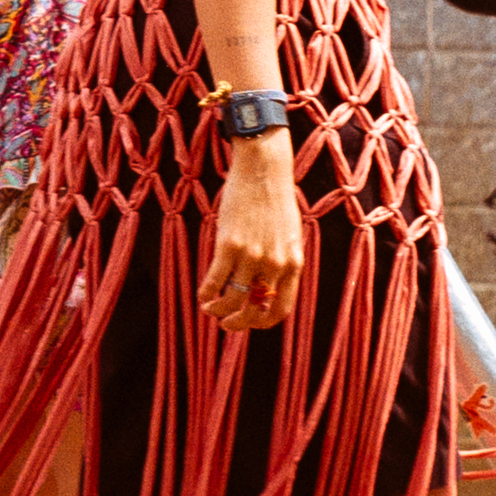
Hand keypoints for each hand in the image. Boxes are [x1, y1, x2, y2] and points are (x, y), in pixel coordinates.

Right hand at [198, 129, 301, 332]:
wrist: (264, 170)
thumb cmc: (274, 202)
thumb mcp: (287, 236)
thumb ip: (280, 262)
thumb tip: (261, 289)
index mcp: (293, 263)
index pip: (281, 309)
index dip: (263, 323)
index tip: (250, 322)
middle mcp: (275, 263)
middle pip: (255, 311)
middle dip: (237, 324)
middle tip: (225, 324)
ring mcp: (252, 255)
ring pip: (232, 300)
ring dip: (217, 311)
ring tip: (209, 308)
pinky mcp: (229, 245)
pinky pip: (214, 281)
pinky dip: (205, 293)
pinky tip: (202, 294)